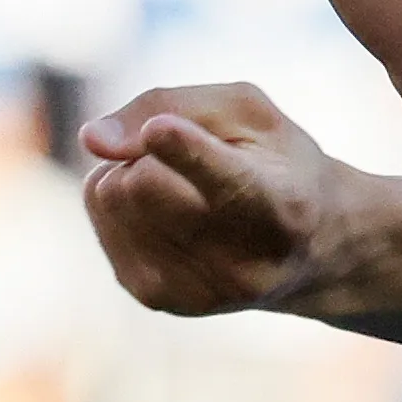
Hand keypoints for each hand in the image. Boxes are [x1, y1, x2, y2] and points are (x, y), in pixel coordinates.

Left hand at [81, 83, 340, 315]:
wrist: (308, 251)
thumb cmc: (277, 164)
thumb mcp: (251, 113)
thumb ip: (174, 104)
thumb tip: (93, 139)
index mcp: (279, 208)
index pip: (226, 182)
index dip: (188, 153)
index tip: (160, 129)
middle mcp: (240, 263)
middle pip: (143, 180)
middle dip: (150, 150)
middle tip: (192, 155)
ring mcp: (194, 290)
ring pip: (111, 195)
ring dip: (133, 172)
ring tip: (183, 186)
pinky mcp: (156, 297)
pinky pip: (101, 217)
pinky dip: (122, 200)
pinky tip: (166, 211)